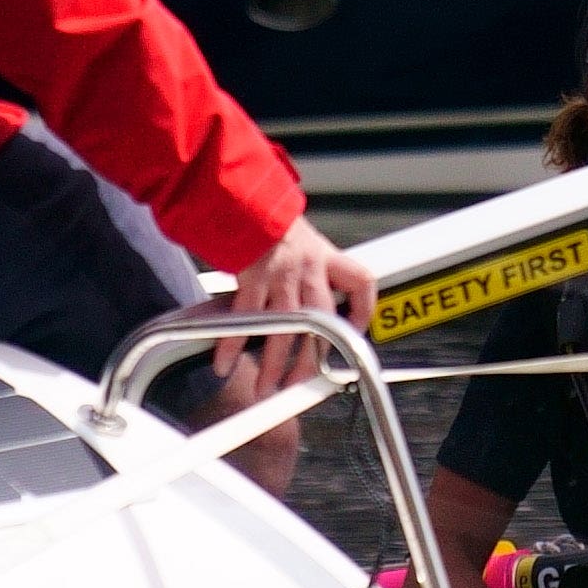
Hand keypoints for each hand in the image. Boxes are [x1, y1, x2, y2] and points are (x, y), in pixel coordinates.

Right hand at [216, 221, 376, 398]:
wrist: (242, 198)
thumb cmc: (269, 222)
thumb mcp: (302, 240)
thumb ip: (312, 268)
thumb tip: (309, 300)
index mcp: (326, 257)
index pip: (361, 283)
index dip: (362, 311)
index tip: (353, 330)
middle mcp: (309, 267)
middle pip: (320, 322)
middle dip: (309, 361)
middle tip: (297, 385)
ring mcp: (282, 274)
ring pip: (284, 330)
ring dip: (273, 365)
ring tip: (264, 388)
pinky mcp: (253, 276)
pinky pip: (245, 320)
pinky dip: (233, 345)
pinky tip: (225, 362)